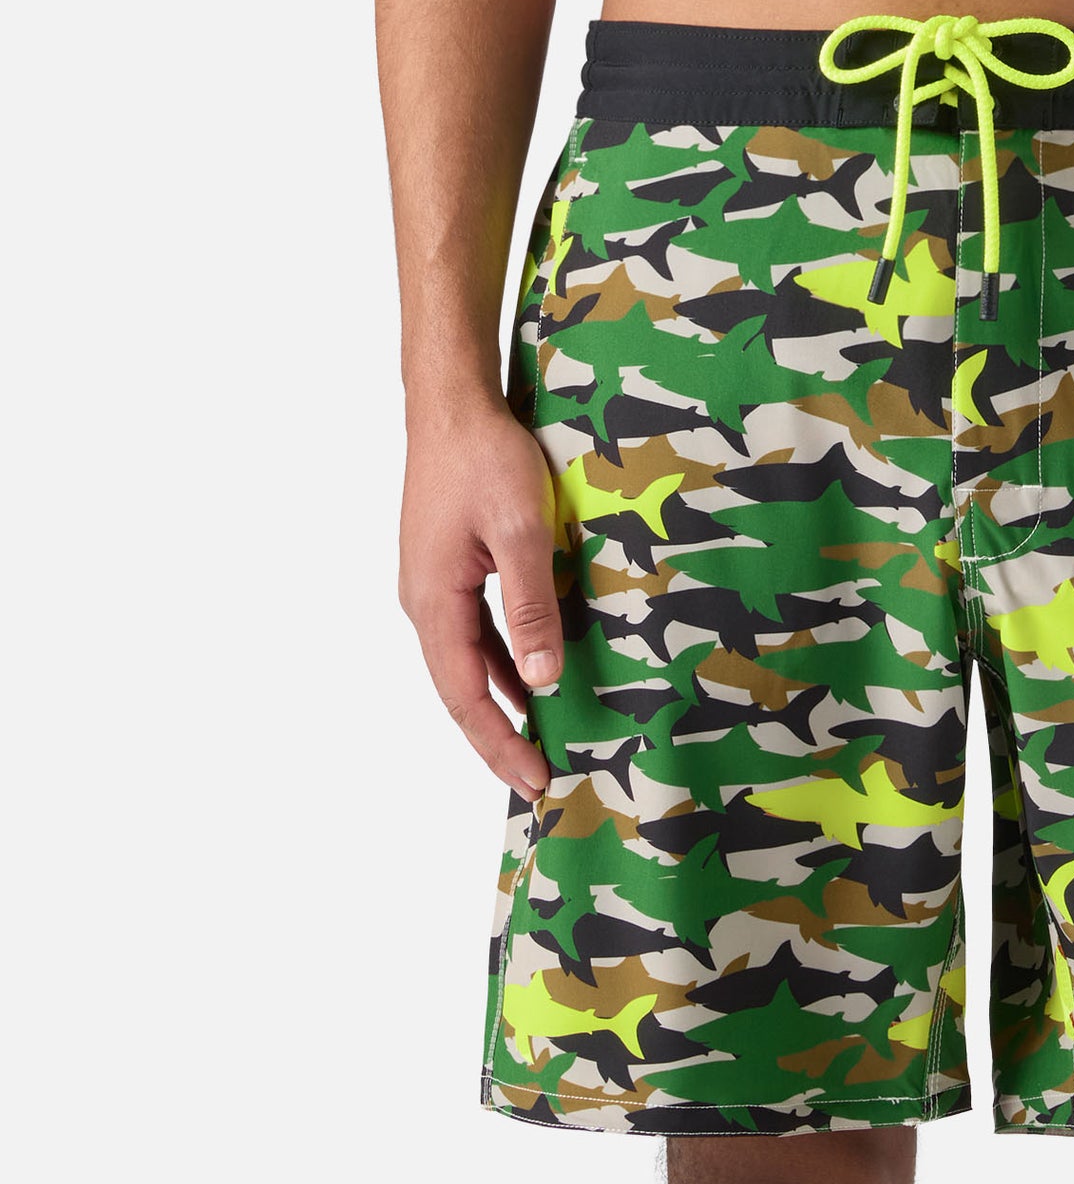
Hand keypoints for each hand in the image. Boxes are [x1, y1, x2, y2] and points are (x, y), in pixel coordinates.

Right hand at [399, 398, 560, 800]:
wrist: (451, 404)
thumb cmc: (484, 458)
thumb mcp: (520, 529)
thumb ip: (531, 604)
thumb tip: (541, 679)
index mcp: (433, 603)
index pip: (467, 695)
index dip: (500, 742)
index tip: (534, 779)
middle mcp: (423, 603)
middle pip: (460, 689)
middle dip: (498, 736)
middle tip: (539, 777)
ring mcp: (432, 585)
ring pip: (466, 662)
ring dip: (499, 701)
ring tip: (535, 739)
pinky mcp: (447, 567)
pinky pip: (472, 631)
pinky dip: (499, 661)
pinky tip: (526, 674)